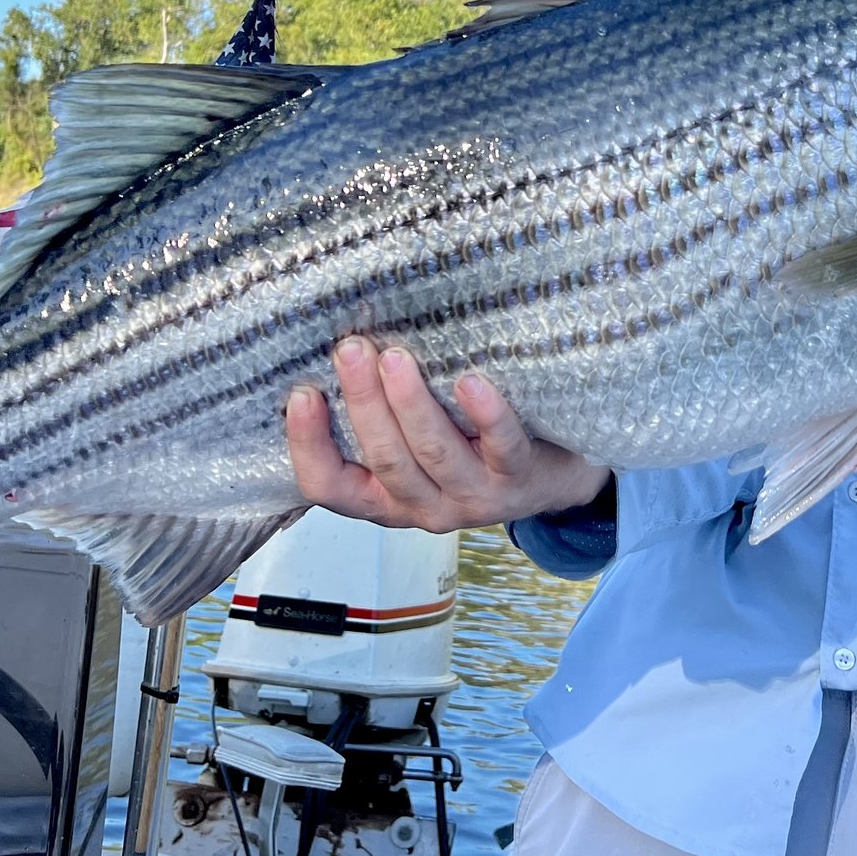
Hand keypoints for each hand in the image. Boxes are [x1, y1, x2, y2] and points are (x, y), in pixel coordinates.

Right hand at [284, 337, 611, 533]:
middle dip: (363, 403)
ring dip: (410, 404)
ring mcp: (474, 497)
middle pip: (385, 461)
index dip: (308, 445)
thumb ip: (382, 417)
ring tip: (394, 357)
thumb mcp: (416, 445)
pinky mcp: (519, 478)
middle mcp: (425, 505)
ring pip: (434, 454)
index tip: (300, 393)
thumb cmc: (471, 446)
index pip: (330, 486)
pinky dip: (485, 414)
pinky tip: (470, 381)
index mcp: (387, 498)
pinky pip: (501, 446)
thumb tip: (337, 350)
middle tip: (351, 350)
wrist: (556, 475)